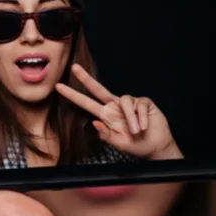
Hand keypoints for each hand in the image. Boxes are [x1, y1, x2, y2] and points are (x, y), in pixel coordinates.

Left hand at [56, 63, 182, 159]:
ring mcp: (130, 103)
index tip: (59, 87)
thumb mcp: (119, 144)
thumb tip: (94, 122)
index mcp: (107, 117)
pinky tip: (145, 126)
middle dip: (86, 78)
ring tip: (137, 131)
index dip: (73, 96)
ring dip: (131, 118)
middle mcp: (116, 107)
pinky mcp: (143, 102)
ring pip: (125, 100)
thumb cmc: (137, 146)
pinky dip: (142, 117)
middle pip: (98, 89)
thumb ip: (106, 135)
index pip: (87, 103)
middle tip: (74, 68)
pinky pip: (139, 104)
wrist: (156, 147)